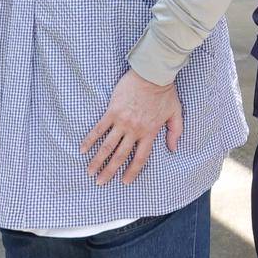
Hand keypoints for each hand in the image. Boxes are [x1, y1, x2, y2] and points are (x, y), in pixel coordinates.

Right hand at [81, 69, 182, 185]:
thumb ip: (175, 132)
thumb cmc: (165, 92)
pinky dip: (90, 140)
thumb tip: (174, 149)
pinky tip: (82, 150)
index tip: (125, 182)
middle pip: (120, 156)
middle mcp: (134, 130)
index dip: (132, 172)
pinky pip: (99, 129)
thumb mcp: (175, 113)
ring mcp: (122, 122)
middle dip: (109, 171)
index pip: (140, 158)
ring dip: (97, 160)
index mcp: (150, 133)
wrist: (153, 74)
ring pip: (107, 146)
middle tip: (100, 183)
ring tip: (90, 172)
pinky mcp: (112, 112)